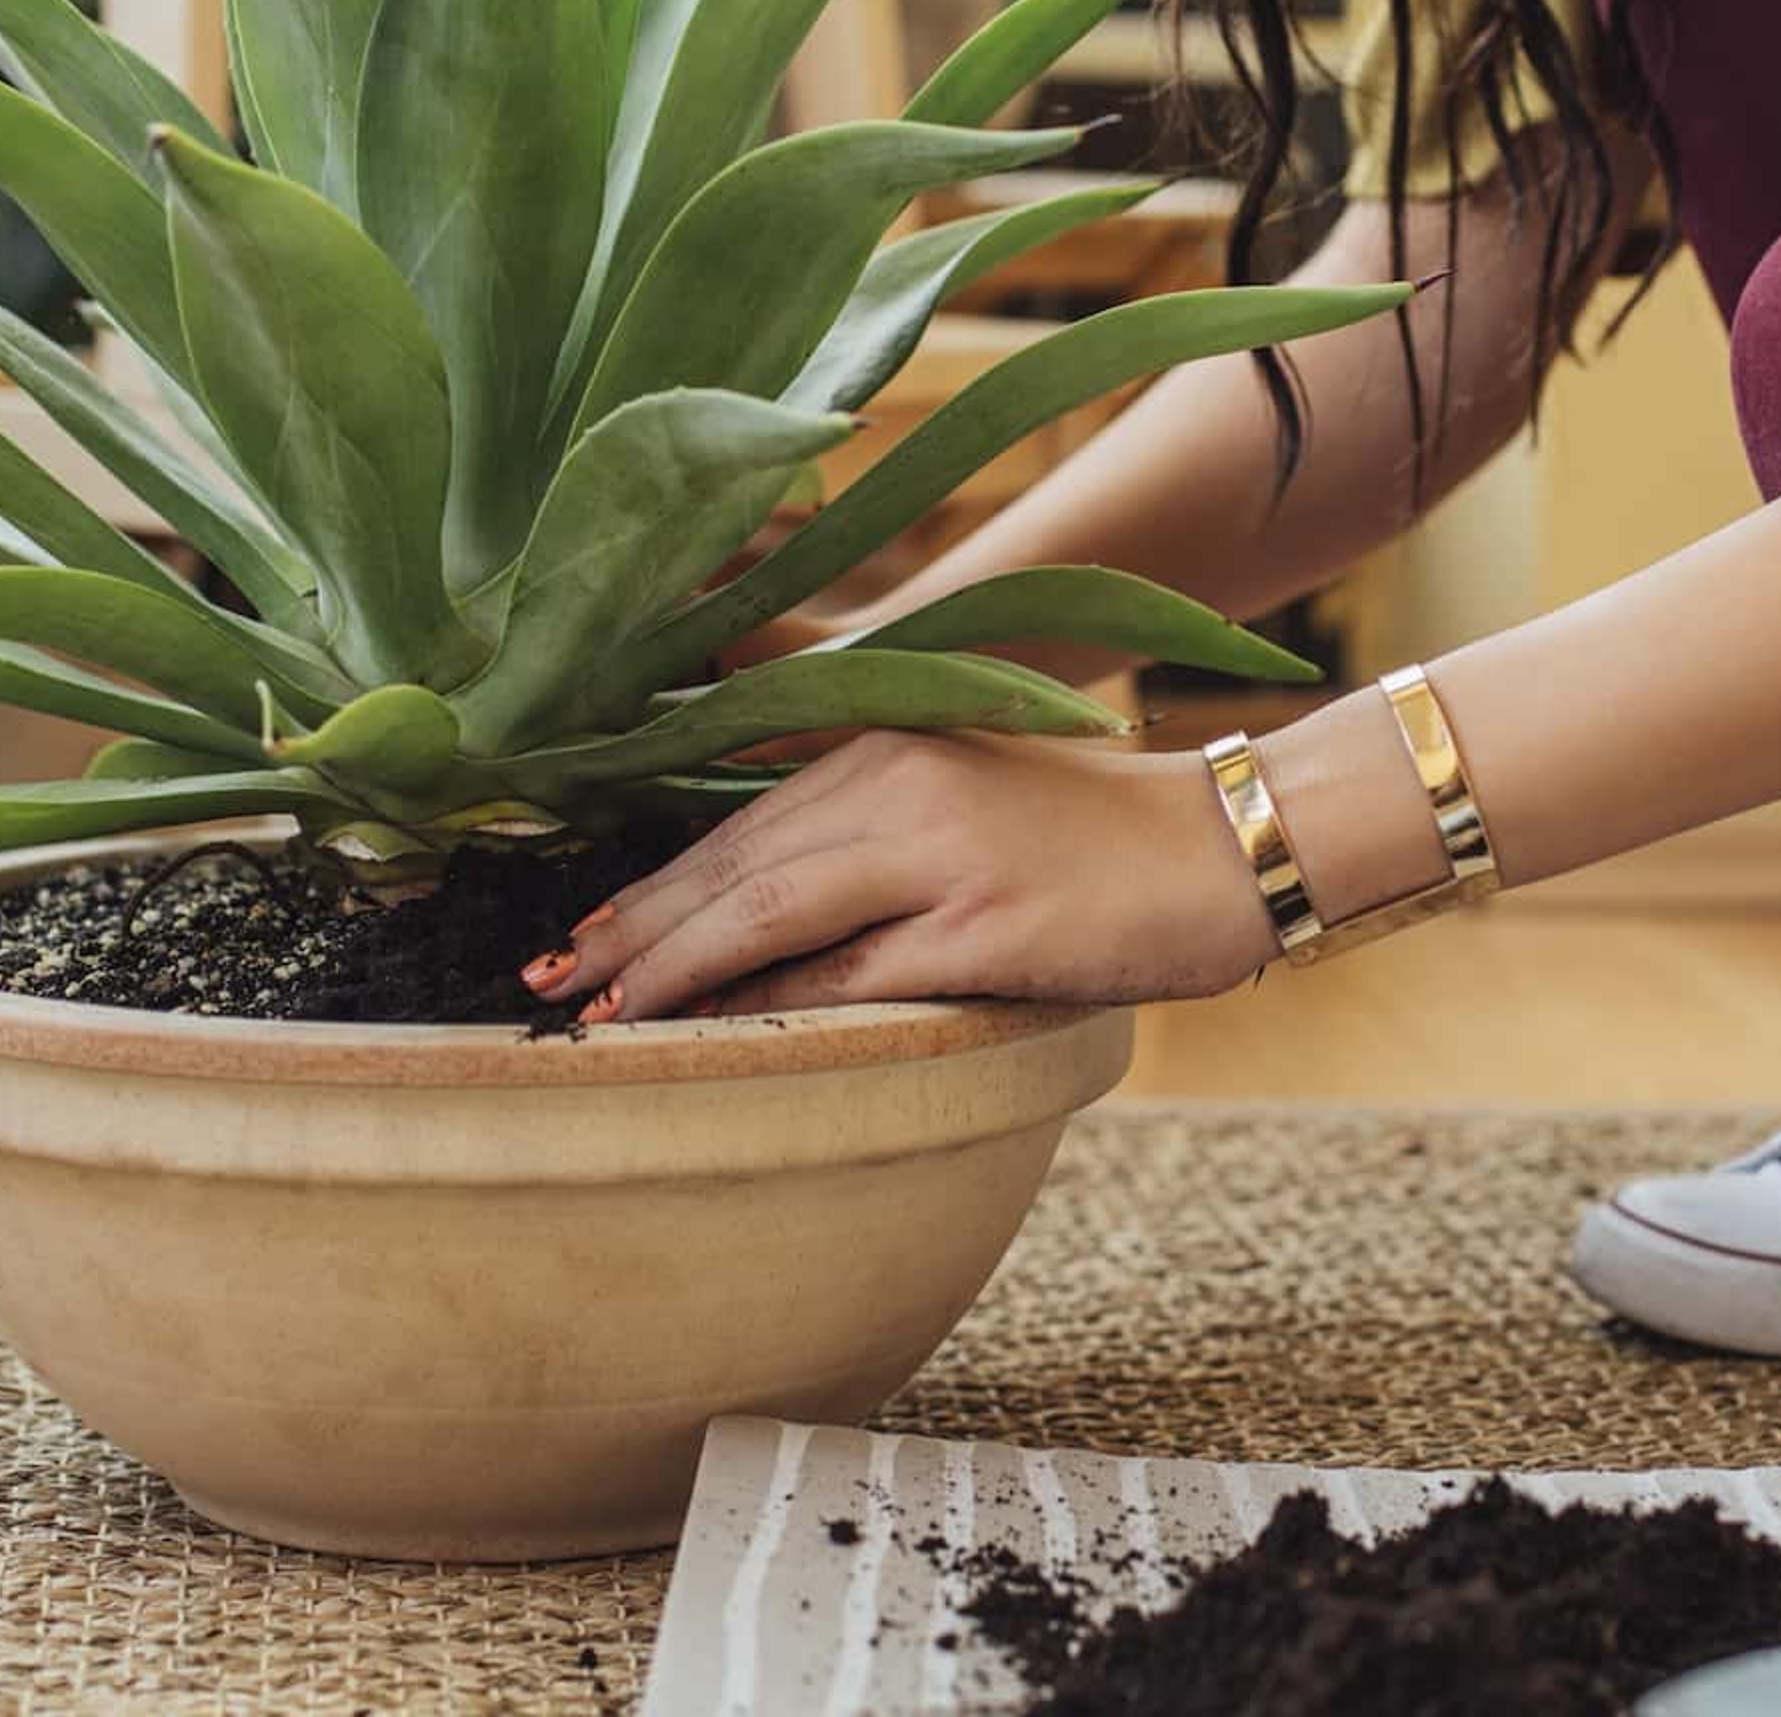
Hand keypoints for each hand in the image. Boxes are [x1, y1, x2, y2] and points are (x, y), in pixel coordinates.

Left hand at [519, 728, 1281, 1021]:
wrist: (1230, 846)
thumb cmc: (1103, 839)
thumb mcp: (972, 799)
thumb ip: (875, 832)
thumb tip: (763, 916)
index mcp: (892, 741)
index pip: (740, 822)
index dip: (651, 886)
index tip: (580, 937)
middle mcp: (902, 782)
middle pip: (732, 864)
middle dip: (631, 932)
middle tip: (551, 988)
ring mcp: (941, 853)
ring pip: (767, 914)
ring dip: (673, 974)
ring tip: (603, 1021)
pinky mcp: (983, 926)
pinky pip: (848, 978)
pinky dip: (770, 1010)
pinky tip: (717, 1039)